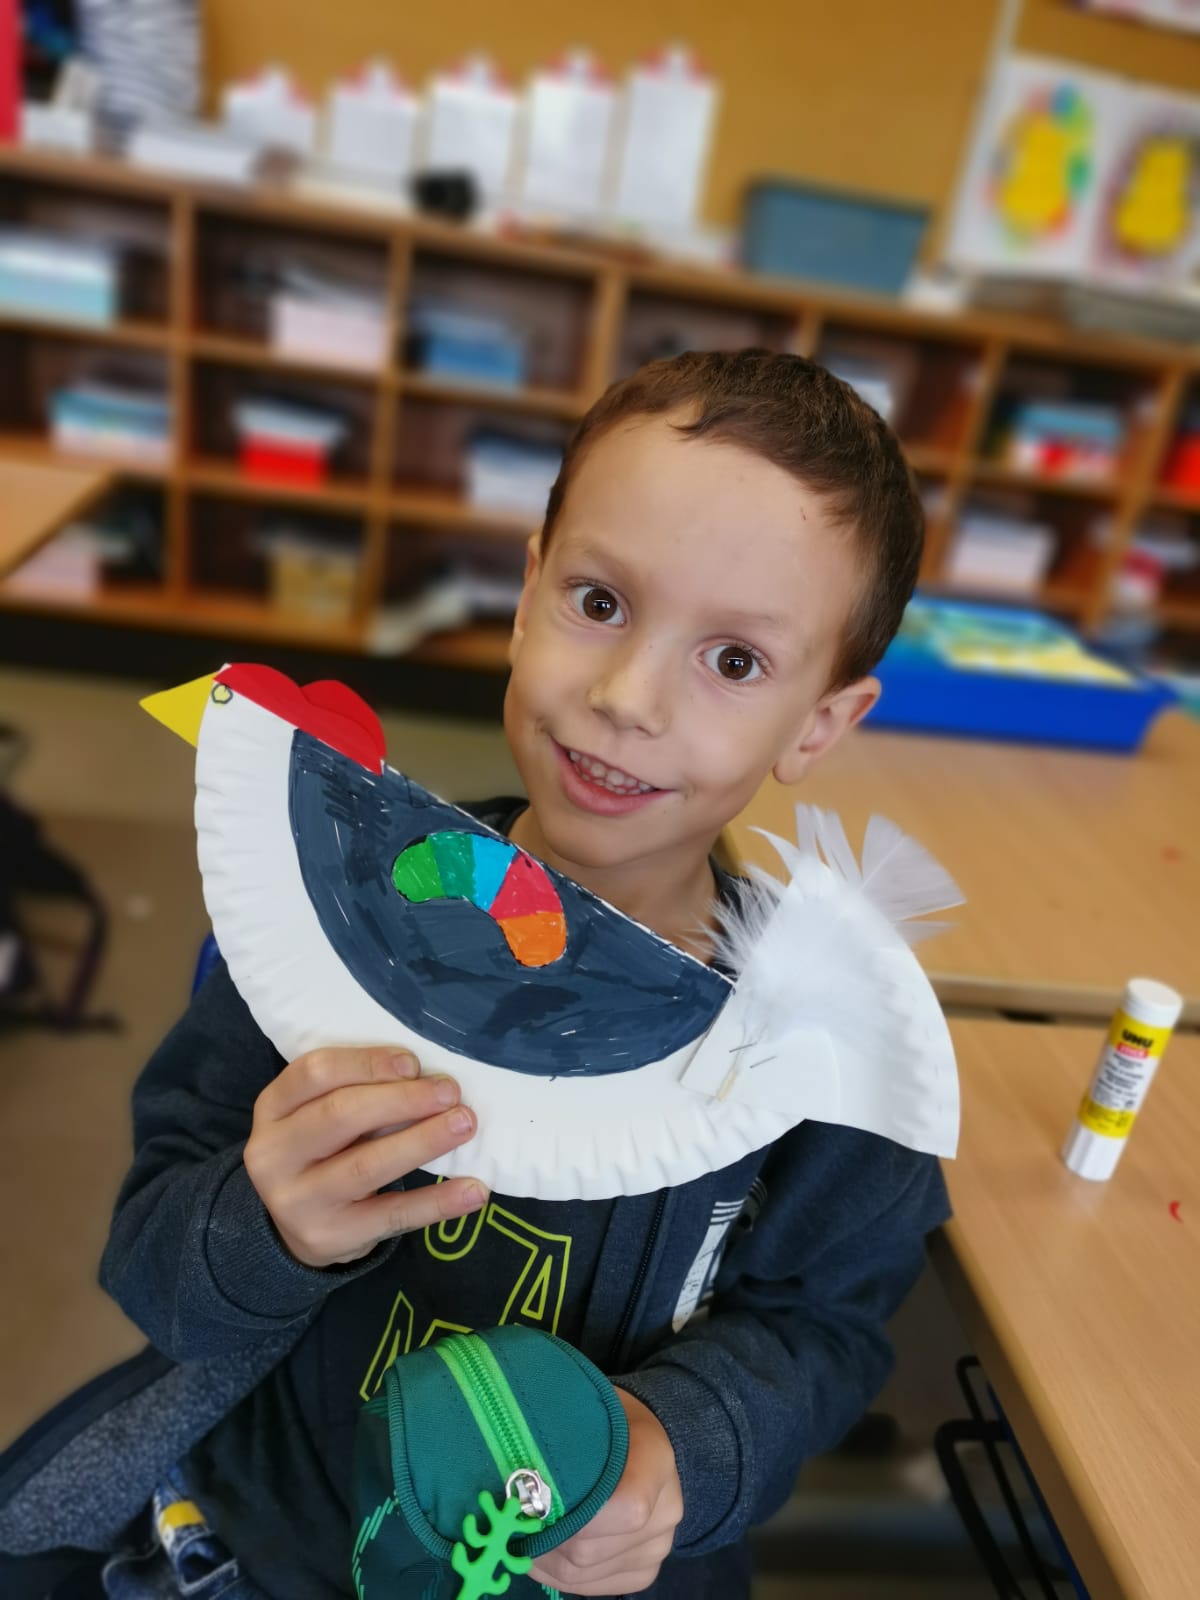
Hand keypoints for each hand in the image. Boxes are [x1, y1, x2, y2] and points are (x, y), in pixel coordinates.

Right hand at [243, 1046, 486, 1267]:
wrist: (291, 1228)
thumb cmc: (320, 1150)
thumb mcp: (317, 1114)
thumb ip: (355, 1091)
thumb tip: (425, 1075)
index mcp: (273, 1108)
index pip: (314, 1073)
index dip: (367, 1064)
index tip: (413, 1063)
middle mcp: (274, 1154)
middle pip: (340, 1115)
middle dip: (401, 1100)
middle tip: (450, 1092)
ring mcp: (298, 1201)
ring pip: (365, 1166)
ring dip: (423, 1142)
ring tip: (465, 1124)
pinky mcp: (330, 1237)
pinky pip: (391, 1216)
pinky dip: (437, 1201)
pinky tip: (474, 1189)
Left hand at [530, 1389, 681, 1595]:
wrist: (643, 1438)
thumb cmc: (606, 1420)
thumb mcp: (586, 1408)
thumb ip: (561, 1438)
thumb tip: (515, 1475)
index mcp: (656, 1459)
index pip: (627, 1509)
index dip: (575, 1519)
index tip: (532, 1505)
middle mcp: (667, 1510)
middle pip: (591, 1549)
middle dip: (543, 1541)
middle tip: (511, 1525)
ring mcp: (659, 1546)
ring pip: (585, 1575)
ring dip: (545, 1562)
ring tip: (522, 1537)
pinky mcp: (645, 1570)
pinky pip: (594, 1588)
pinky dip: (560, 1577)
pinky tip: (544, 1553)